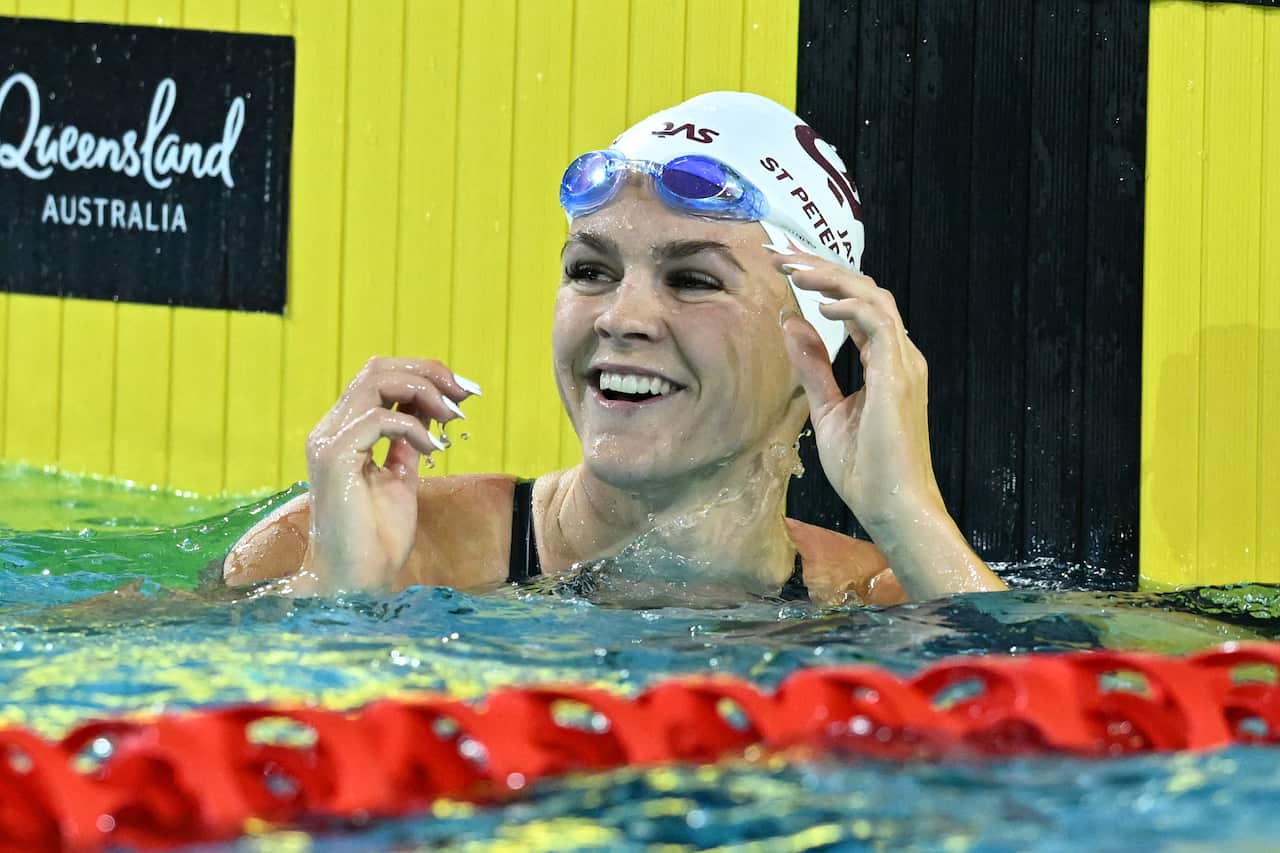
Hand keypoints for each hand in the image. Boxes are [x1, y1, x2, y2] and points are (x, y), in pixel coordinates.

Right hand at [299, 357, 478, 592]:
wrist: (357, 579)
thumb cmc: (377, 537)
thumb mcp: (402, 476)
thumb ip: (409, 440)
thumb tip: (432, 409)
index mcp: (344, 432)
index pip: (379, 377)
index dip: (424, 374)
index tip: (464, 392)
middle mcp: (330, 430)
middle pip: (378, 368)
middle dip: (429, 373)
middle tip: (465, 395)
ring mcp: (328, 441)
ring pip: (376, 382)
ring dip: (424, 392)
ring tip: (452, 418)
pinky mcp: (333, 458)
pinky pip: (377, 418)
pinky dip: (413, 427)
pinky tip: (434, 449)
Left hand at [777, 250, 942, 533]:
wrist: (891, 505)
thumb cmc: (864, 468)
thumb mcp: (827, 408)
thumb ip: (813, 366)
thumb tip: (791, 323)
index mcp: (885, 361)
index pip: (855, 305)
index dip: (822, 281)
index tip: (784, 265)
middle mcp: (899, 355)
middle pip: (864, 291)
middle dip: (822, 266)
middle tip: (779, 253)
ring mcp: (903, 363)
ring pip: (872, 298)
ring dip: (830, 278)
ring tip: (792, 269)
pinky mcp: (899, 376)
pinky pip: (878, 323)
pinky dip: (849, 308)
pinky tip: (820, 306)